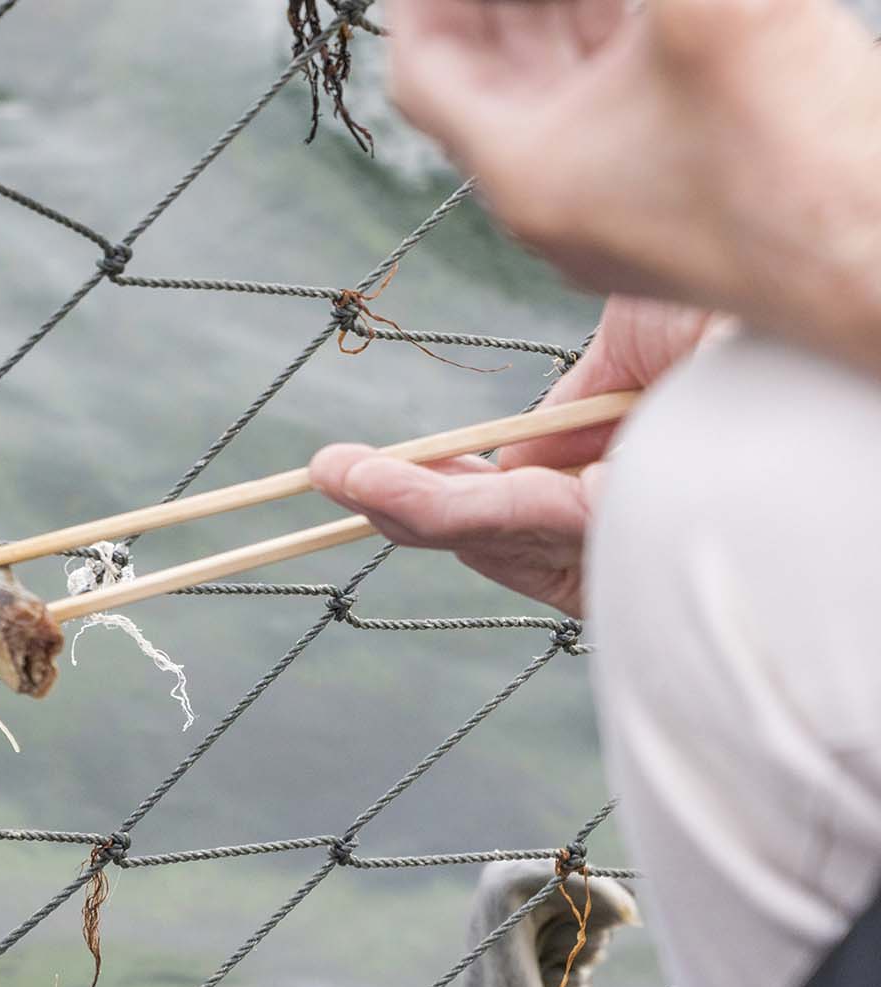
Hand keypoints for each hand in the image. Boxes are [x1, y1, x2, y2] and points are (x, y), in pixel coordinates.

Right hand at [308, 297, 713, 615]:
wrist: (807, 304)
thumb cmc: (741, 318)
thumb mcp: (632, 351)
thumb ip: (568, 405)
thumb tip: (511, 447)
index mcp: (629, 475)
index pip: (521, 495)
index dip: (443, 487)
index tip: (371, 471)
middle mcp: (627, 516)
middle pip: (495, 529)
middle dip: (405, 504)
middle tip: (327, 480)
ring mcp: (624, 534)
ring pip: (490, 533)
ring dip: (400, 507)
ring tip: (330, 480)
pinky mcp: (622, 536)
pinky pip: (513, 525)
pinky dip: (439, 509)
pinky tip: (379, 490)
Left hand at [386, 0, 880, 364]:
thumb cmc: (801, 150)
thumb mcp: (706, 10)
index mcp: (524, 174)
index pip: (426, 72)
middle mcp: (549, 209)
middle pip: (484, 81)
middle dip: (496, 2)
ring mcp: (607, 219)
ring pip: (548, 98)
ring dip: (552, 18)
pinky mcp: (667, 215)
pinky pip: (607, 121)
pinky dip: (605, 53)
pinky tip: (631, 9)